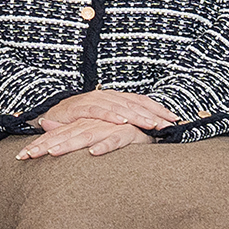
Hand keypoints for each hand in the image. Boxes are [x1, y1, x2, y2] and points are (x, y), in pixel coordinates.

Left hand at [16, 119, 152, 159]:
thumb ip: (68, 130)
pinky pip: (115, 141)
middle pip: (65, 135)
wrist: (151, 125)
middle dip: (46, 145)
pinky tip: (93, 153)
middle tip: (28, 156)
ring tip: (53, 153)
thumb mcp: (91, 131)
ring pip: (86, 136)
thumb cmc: (118, 132)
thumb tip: (44, 124)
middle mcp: (93, 125)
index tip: (21, 156)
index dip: (39, 144)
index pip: (57, 135)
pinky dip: (105, 145)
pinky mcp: (127, 134)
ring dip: (70, 145)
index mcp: (82, 125)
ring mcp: (109, 129)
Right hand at [35, 89, 175, 131]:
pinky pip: (98, 111)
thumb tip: (149, 132)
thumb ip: (124, 125)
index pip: (142, 101)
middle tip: (169, 122)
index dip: (159, 109)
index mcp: (116, 98)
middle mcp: (107, 96)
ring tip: (151, 124)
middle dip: (154, 113)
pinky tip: (122, 122)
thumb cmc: (82, 120)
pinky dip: (111, 116)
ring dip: (137, 115)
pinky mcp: (81, 107)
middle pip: (135, 104)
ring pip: (120, 106)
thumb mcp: (106, 122)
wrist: (52, 115)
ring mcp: (94, 100)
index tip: (175, 119)